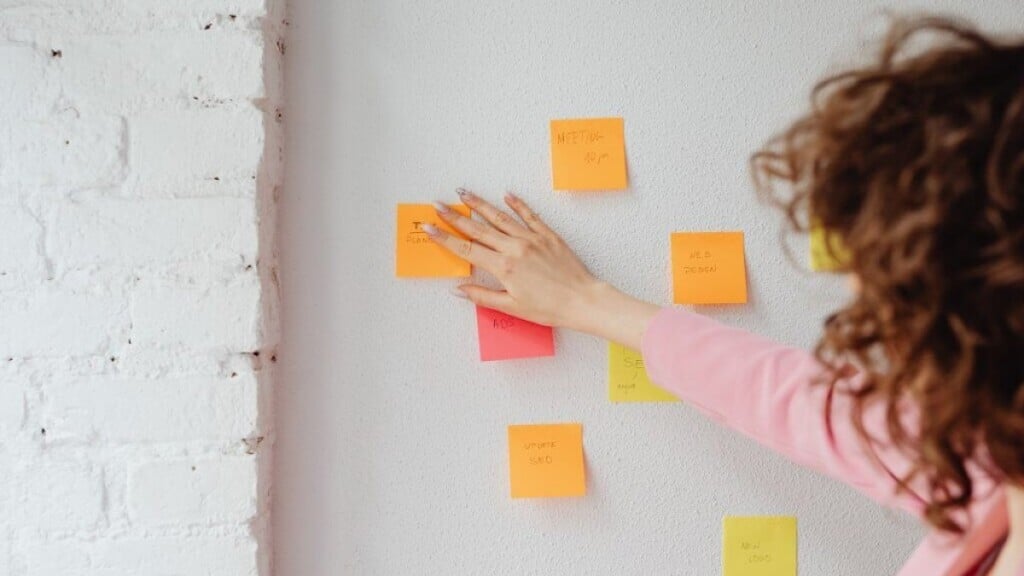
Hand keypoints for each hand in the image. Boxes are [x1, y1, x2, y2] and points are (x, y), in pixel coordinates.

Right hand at [425, 188, 659, 348]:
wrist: (583, 300)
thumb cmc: (549, 308)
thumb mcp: (512, 307)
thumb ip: (482, 296)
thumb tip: (458, 288)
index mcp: (503, 267)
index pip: (466, 248)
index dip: (444, 237)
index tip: (429, 228)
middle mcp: (514, 248)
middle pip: (478, 228)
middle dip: (454, 215)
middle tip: (437, 204)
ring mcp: (531, 238)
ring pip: (500, 217)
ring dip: (479, 204)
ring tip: (463, 192)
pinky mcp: (547, 235)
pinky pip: (529, 215)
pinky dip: (517, 204)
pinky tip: (506, 194)